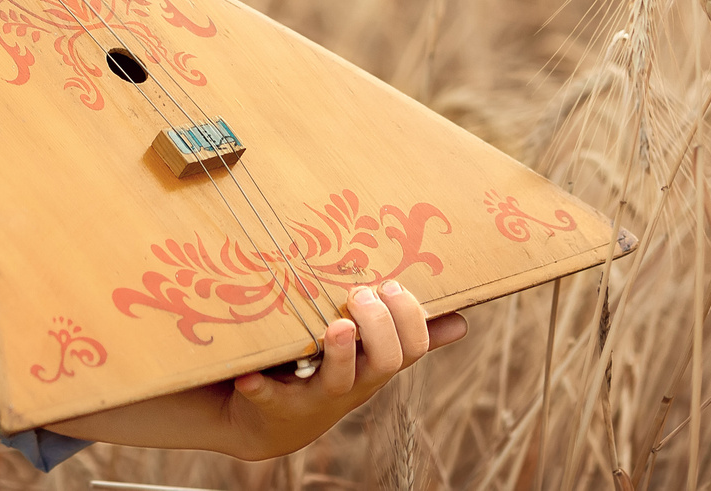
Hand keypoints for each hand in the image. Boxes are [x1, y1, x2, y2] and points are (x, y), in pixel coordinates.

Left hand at [209, 280, 464, 457]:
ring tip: (338, 326)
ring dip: (340, 353)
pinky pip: (268, 397)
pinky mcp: (274, 404)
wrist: (273, 424)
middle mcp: (351, 383)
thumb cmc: (330, 376)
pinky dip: (260, 386)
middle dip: (380, 327)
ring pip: (338, 380)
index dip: (410, 319)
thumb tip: (461, 322)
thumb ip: (410, 339)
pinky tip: (249, 373)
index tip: (393, 286)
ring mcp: (314, 395)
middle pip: (384, 362)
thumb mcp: (370, 359)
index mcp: (373, 366)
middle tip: (363, 294)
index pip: (412, 347)